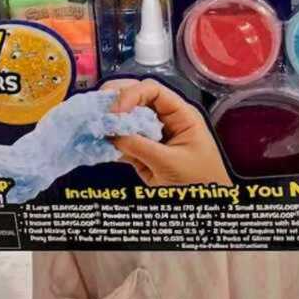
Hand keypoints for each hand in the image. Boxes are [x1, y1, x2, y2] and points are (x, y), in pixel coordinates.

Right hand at [100, 78, 230, 185]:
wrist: (206, 207)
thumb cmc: (199, 181)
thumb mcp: (171, 163)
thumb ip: (142, 147)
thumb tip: (113, 134)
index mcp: (180, 114)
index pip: (154, 91)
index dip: (132, 94)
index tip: (115, 110)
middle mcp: (165, 119)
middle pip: (138, 98)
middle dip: (116, 99)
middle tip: (96, 106)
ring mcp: (153, 135)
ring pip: (128, 119)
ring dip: (110, 119)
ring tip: (92, 123)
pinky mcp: (143, 152)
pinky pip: (124, 141)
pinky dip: (110, 141)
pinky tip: (97, 142)